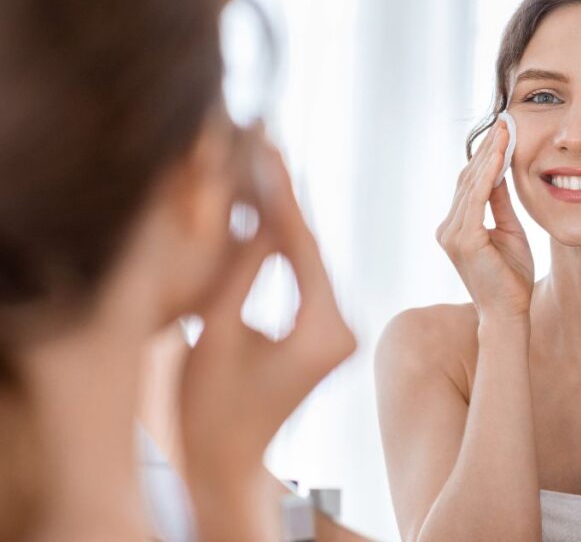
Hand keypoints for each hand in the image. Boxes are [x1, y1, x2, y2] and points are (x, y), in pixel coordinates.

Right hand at [178, 141, 355, 536]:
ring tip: (266, 164)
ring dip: (286, 216)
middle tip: (268, 144)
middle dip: (286, 198)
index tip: (266, 152)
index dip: (281, 198)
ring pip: (310, 260)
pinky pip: (305, 277)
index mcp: (325, 333)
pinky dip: (286, 245)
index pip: (304, 249)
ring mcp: (336, 333)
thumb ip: (242, 272)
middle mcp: (342, 331)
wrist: (225, 464)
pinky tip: (271, 210)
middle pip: (313, 250)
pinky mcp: (324, 334)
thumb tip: (260, 215)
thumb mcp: (219, 333)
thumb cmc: (212, 411)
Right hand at [436, 119, 533, 318]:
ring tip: (506, 130)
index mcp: (456, 228)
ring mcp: (452, 234)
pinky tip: (501, 155)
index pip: (469, 184)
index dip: (486, 157)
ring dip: (490, 154)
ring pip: (470, 184)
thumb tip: (501, 174)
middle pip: (467, 179)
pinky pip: (476, 198)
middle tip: (505, 121)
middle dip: (488, 149)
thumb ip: (501, 204)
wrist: (509, 313)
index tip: (504, 133)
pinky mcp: (463, 239)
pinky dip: (488, 174)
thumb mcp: (509, 232)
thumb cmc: (511, 279)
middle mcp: (448, 228)